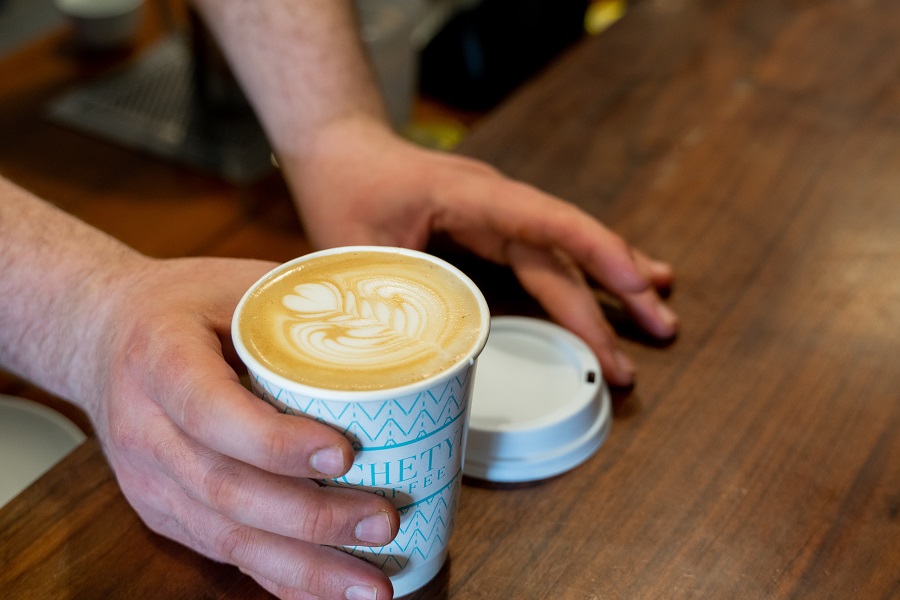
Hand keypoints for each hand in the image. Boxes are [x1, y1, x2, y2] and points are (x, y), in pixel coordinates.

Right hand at [90, 255, 397, 599]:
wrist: (100, 336)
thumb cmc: (178, 307)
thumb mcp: (232, 281)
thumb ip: (299, 305)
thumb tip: (392, 324)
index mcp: (161, 360)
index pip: (212, 412)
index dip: (276, 442)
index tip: (344, 452)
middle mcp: (147, 429)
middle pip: (226, 489)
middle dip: (311, 517)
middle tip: (382, 521)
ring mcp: (151, 480)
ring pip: (226, 537)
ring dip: (305, 566)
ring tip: (371, 585)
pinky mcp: (164, 511)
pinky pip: (223, 553)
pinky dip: (280, 579)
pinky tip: (327, 593)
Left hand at [285, 118, 677, 386]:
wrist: (340, 148)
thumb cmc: (344, 187)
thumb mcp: (355, 246)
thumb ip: (391, 297)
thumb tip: (422, 361)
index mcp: (468, 197)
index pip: (543, 222)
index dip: (592, 252)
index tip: (634, 284)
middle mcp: (495, 201)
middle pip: (565, 248)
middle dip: (615, 291)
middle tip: (659, 332)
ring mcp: (499, 212)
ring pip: (565, 249)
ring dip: (614, 280)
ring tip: (661, 311)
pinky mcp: (494, 225)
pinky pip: (548, 250)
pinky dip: (585, 272)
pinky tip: (617, 285)